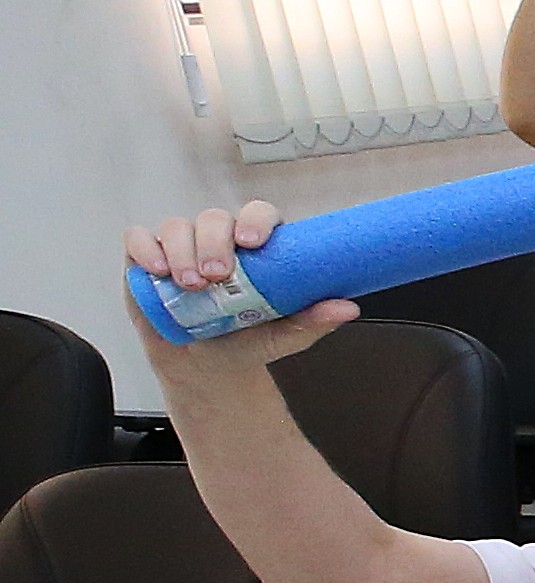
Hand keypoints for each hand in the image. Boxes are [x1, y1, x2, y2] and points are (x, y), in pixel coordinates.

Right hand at [120, 204, 352, 371]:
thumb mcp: (283, 336)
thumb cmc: (246, 341)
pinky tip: (157, 271)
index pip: (258, 215)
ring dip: (183, 251)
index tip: (253, 242)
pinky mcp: (148, 259)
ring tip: (191, 285)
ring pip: (178, 227)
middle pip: (214, 218)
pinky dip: (146, 250)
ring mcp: (182, 247)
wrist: (206, 366)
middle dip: (214, 243)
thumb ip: (313, 320)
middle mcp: (219, 240)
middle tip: (217, 276)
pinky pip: (140, 239)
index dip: (256, 220)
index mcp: (256, 249)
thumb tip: (347, 308)